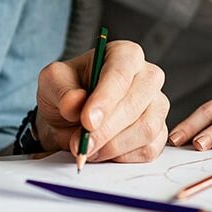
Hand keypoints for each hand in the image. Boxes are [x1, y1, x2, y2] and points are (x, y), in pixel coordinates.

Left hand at [35, 40, 168, 162]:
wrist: (68, 120)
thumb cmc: (65, 93)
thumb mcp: (52, 83)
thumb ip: (62, 91)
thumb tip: (75, 103)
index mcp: (124, 54)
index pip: (120, 73)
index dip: (105, 99)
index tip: (87, 121)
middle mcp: (147, 76)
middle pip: (135, 104)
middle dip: (105, 130)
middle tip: (80, 145)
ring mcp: (157, 105)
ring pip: (145, 129)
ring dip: (112, 146)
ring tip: (87, 149)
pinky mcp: (159, 132)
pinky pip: (149, 149)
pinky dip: (122, 157)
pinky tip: (103, 153)